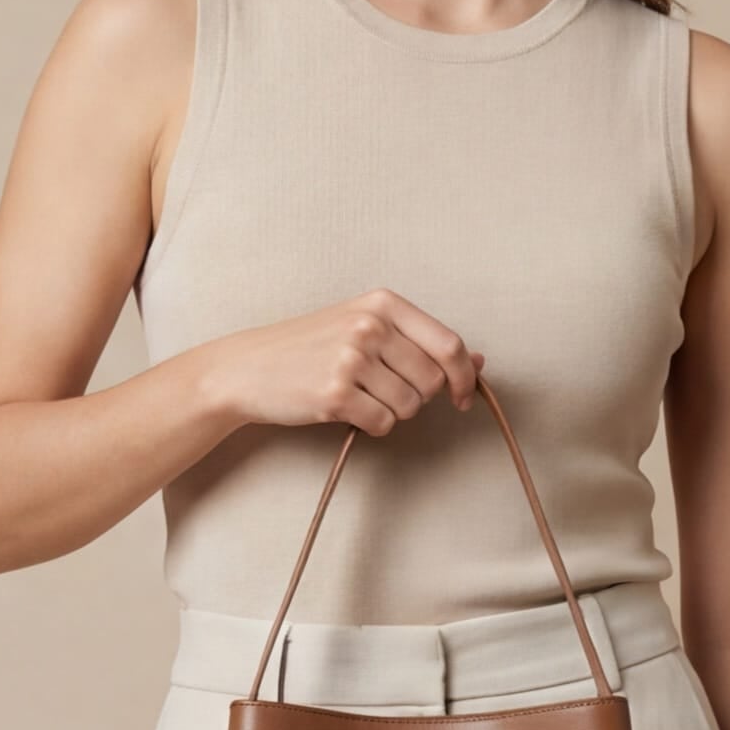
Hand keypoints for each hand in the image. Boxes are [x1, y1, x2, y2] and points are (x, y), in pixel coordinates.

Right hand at [206, 287, 485, 434]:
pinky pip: (382, 424)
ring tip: (359, 396)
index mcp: (383, 303)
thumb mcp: (365, 326)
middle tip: (383, 390)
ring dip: (391, 411)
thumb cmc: (311, 347)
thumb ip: (421, 341)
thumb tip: (480, 362)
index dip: (465, 376)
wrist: (249, 367)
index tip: (463, 396)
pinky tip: (345, 409)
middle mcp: (369, 326)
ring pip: (410, 406)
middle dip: (417, 396)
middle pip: (433, 380)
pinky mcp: (335, 394)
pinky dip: (370, 425)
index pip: (449, 344)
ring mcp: (351, 359)